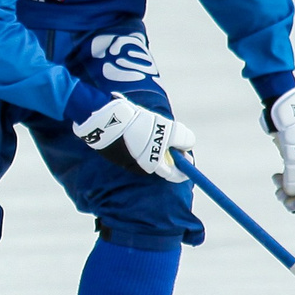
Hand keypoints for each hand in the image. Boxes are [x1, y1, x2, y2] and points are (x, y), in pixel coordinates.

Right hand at [74, 95, 195, 180]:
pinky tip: (137, 127)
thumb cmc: (139, 126)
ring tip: (151, 127)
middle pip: (161, 164)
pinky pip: (135, 149)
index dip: (185, 168)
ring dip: (154, 144)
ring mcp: (126, 161)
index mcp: (152, 166)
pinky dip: (141, 141)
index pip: (174, 176)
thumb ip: (183, 139)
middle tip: (172, 137)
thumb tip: (188, 146)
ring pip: (148, 154)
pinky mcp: (116, 152)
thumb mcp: (168, 129)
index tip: (188, 158)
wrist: (106, 118)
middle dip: (169, 152)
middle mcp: (139, 168)